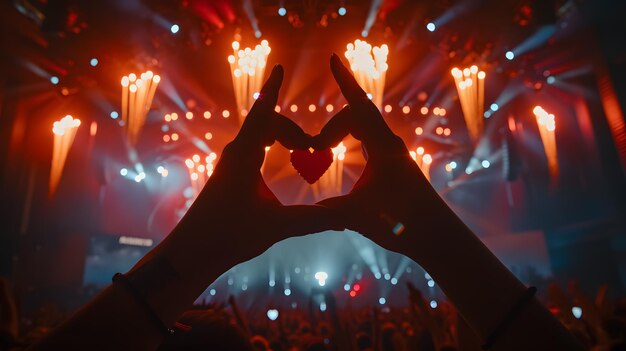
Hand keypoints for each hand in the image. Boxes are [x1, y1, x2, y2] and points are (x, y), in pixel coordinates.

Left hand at [162, 65, 343, 277]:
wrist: (191, 252)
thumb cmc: (228, 236)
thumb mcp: (275, 227)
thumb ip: (312, 220)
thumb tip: (346, 220)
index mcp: (244, 157)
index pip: (263, 113)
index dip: (273, 89)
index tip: (279, 68)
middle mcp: (235, 154)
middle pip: (266, 124)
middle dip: (292, 129)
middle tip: (312, 146)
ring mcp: (230, 165)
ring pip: (259, 137)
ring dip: (281, 137)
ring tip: (302, 148)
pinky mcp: (229, 176)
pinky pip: (253, 149)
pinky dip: (272, 146)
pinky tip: (280, 157)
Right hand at [312, 54, 446, 258]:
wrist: (437, 235)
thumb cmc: (403, 224)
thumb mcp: (359, 216)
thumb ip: (329, 210)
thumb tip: (302, 213)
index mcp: (384, 147)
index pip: (358, 107)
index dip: (344, 82)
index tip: (333, 59)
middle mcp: (390, 144)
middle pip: (356, 117)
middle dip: (331, 127)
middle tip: (313, 147)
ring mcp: (393, 153)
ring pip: (363, 128)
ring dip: (341, 132)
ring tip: (321, 146)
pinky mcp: (394, 164)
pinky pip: (367, 141)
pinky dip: (350, 141)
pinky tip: (340, 150)